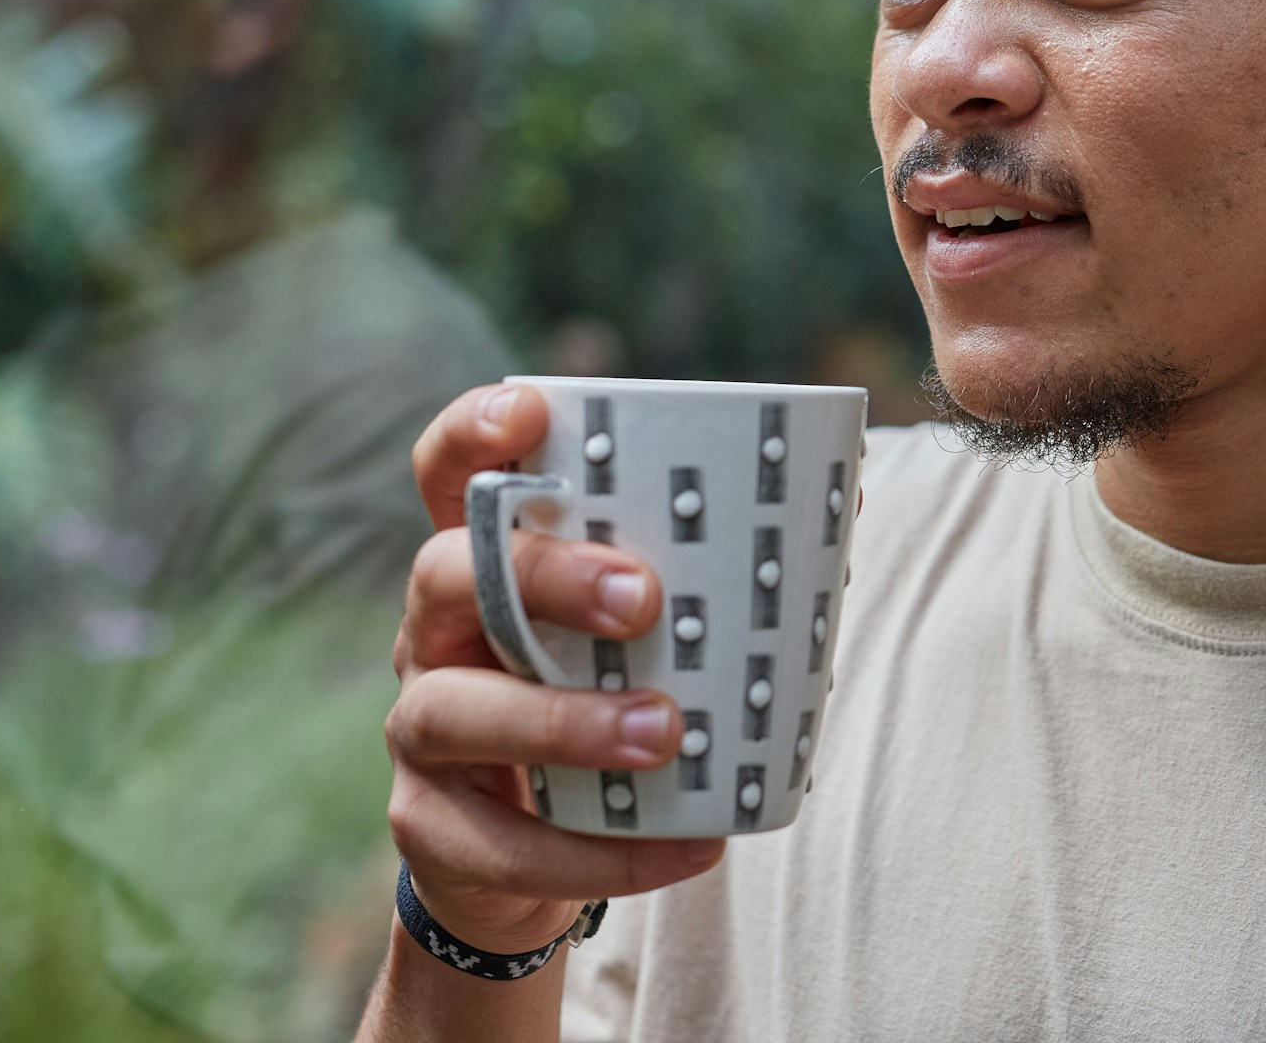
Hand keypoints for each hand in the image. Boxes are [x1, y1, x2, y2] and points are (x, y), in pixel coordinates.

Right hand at [386, 383, 725, 953]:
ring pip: (454, 710)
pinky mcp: (433, 827)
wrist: (534, 853)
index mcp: (487, 559)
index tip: (532, 412)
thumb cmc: (611, 695)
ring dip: (564, 721)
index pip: (452, 473)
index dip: (475, 433)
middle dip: (544, 577)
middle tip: (644, 599)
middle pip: (448, 573)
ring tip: (664, 733)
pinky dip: (599, 852)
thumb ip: (718, 568)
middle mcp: (436, 630)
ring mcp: (421, 727)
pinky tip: (688, 847)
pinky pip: (503, 842)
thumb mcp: (652, 627)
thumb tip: (844, 503)